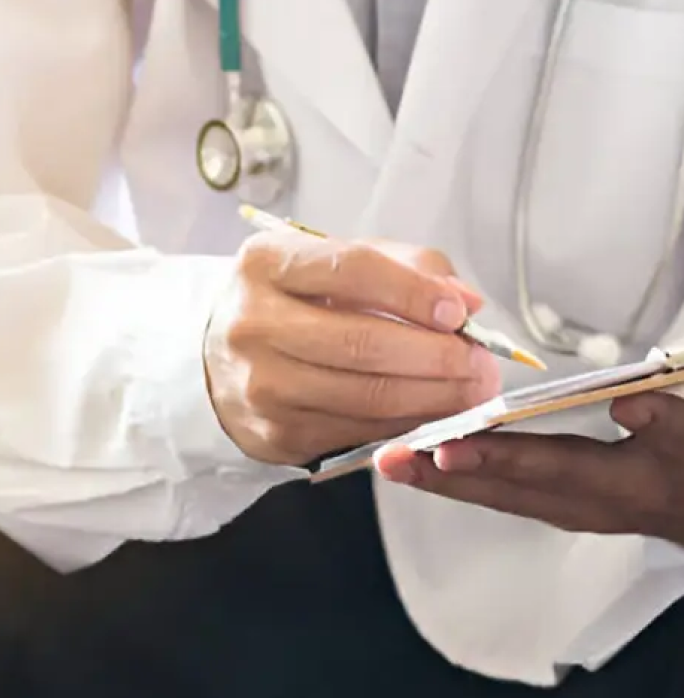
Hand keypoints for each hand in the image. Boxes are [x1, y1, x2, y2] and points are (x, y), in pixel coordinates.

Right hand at [204, 231, 500, 464]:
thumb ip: (405, 268)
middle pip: (363, 343)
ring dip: (433, 398)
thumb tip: (466, 303)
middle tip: (482, 364)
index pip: (352, 271)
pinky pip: (357, 433)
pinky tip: (430, 414)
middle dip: (438, 357)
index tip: (458, 313)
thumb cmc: (289, 302)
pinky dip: (405, 425)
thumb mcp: (335, 263)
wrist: (217, 356)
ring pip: (367, 397)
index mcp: (267, 264)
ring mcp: (260, 384)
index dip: (414, 293)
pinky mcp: (273, 433)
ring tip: (469, 391)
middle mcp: (253, 323)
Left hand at [375, 391, 683, 542]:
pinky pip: (496, 496)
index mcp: (612, 484)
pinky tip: (428, 469)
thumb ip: (663, 417)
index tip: (445, 450)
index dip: (492, 458)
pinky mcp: (553, 507)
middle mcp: (577, 504)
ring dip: (439, 482)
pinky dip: (459, 483)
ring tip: (392, 464)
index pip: (543, 466)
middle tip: (389, 460)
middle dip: (438, 475)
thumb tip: (627, 403)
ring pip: (490, 496)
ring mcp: (561, 510)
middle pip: (499, 488)